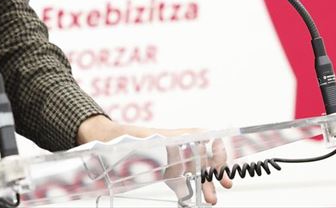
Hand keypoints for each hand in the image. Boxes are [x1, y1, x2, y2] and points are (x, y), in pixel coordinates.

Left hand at [77, 115, 231, 204]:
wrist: (109, 144)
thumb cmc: (124, 140)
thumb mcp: (137, 144)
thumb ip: (149, 151)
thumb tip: (157, 156)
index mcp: (174, 136)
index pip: (203, 136)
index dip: (216, 148)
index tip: (220, 162)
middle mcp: (179, 146)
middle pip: (204, 157)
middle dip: (216, 171)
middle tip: (226, 185)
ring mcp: (175, 159)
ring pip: (198, 170)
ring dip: (207, 184)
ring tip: (212, 199)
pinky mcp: (169, 170)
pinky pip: (185, 179)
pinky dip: (193, 189)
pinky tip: (196, 199)